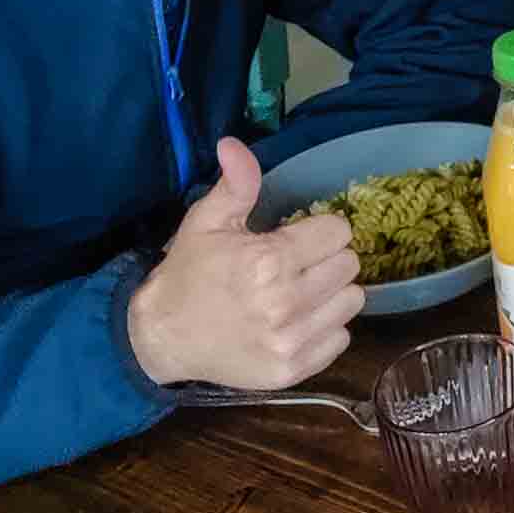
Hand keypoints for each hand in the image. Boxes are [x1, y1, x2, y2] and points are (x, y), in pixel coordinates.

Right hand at [128, 138, 364, 388]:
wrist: (161, 336)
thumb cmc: (189, 273)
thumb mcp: (206, 221)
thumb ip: (236, 183)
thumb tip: (234, 142)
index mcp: (269, 260)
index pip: (338, 232)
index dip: (319, 230)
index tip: (297, 238)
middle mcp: (286, 302)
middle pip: (349, 266)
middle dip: (327, 259)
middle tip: (298, 265)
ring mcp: (291, 340)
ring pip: (352, 302)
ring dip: (331, 294)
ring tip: (300, 292)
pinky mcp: (293, 370)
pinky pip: (341, 339)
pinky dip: (325, 329)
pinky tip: (297, 322)